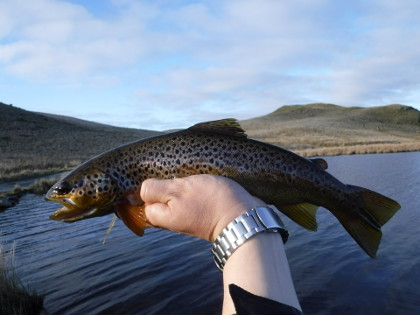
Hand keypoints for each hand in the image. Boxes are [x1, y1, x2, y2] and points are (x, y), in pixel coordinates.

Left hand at [140, 174, 263, 241]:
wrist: (244, 217)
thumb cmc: (210, 202)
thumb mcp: (178, 190)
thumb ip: (155, 190)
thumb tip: (139, 191)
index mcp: (163, 215)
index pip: (142, 201)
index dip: (145, 187)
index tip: (154, 174)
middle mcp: (173, 219)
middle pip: (158, 201)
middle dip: (161, 185)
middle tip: (171, 172)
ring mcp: (188, 216)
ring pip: (174, 199)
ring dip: (178, 185)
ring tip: (186, 174)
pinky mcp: (202, 212)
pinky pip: (189, 199)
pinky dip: (190, 189)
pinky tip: (197, 180)